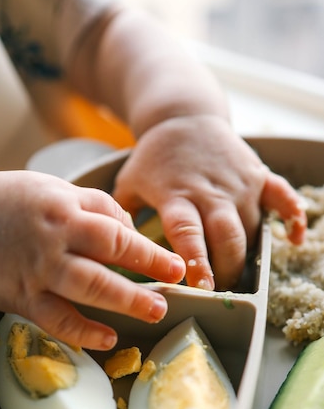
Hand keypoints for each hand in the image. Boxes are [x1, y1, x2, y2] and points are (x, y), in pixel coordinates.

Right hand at [0, 170, 184, 348]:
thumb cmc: (5, 203)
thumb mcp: (52, 189)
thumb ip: (93, 206)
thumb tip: (129, 227)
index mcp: (63, 209)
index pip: (116, 231)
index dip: (150, 251)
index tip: (177, 266)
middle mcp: (52, 240)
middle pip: (106, 260)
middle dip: (144, 279)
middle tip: (171, 295)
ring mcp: (35, 270)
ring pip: (85, 289)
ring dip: (122, 304)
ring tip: (152, 313)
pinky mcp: (19, 296)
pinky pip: (55, 318)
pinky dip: (81, 331)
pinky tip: (105, 337)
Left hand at [113, 115, 305, 289]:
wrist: (184, 116)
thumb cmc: (154, 158)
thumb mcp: (129, 183)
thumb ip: (121, 218)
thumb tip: (113, 253)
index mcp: (177, 194)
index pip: (187, 233)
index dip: (196, 261)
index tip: (201, 288)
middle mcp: (211, 191)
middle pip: (227, 237)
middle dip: (227, 269)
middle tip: (220, 292)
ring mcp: (238, 183)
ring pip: (251, 227)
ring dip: (248, 256)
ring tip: (238, 279)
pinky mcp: (257, 175)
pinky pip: (281, 196)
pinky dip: (292, 216)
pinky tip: (295, 238)